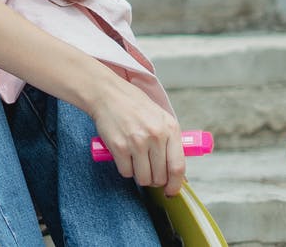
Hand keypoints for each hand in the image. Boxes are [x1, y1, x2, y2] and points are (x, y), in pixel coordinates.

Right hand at [87, 77, 186, 196]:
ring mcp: (137, 142)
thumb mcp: (160, 117)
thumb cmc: (134, 106)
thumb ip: (169, 140)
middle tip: (149, 174)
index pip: (178, 167)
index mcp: (170, 129)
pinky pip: (126, 172)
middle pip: (160, 176)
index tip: (170, 191)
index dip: (175, 185)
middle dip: (155, 180)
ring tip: (135, 164)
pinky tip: (123, 157)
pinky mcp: (119, 147)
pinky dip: (125, 169)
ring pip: (143, 178)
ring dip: (139, 176)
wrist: (107, 94)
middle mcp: (156, 136)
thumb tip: (175, 170)